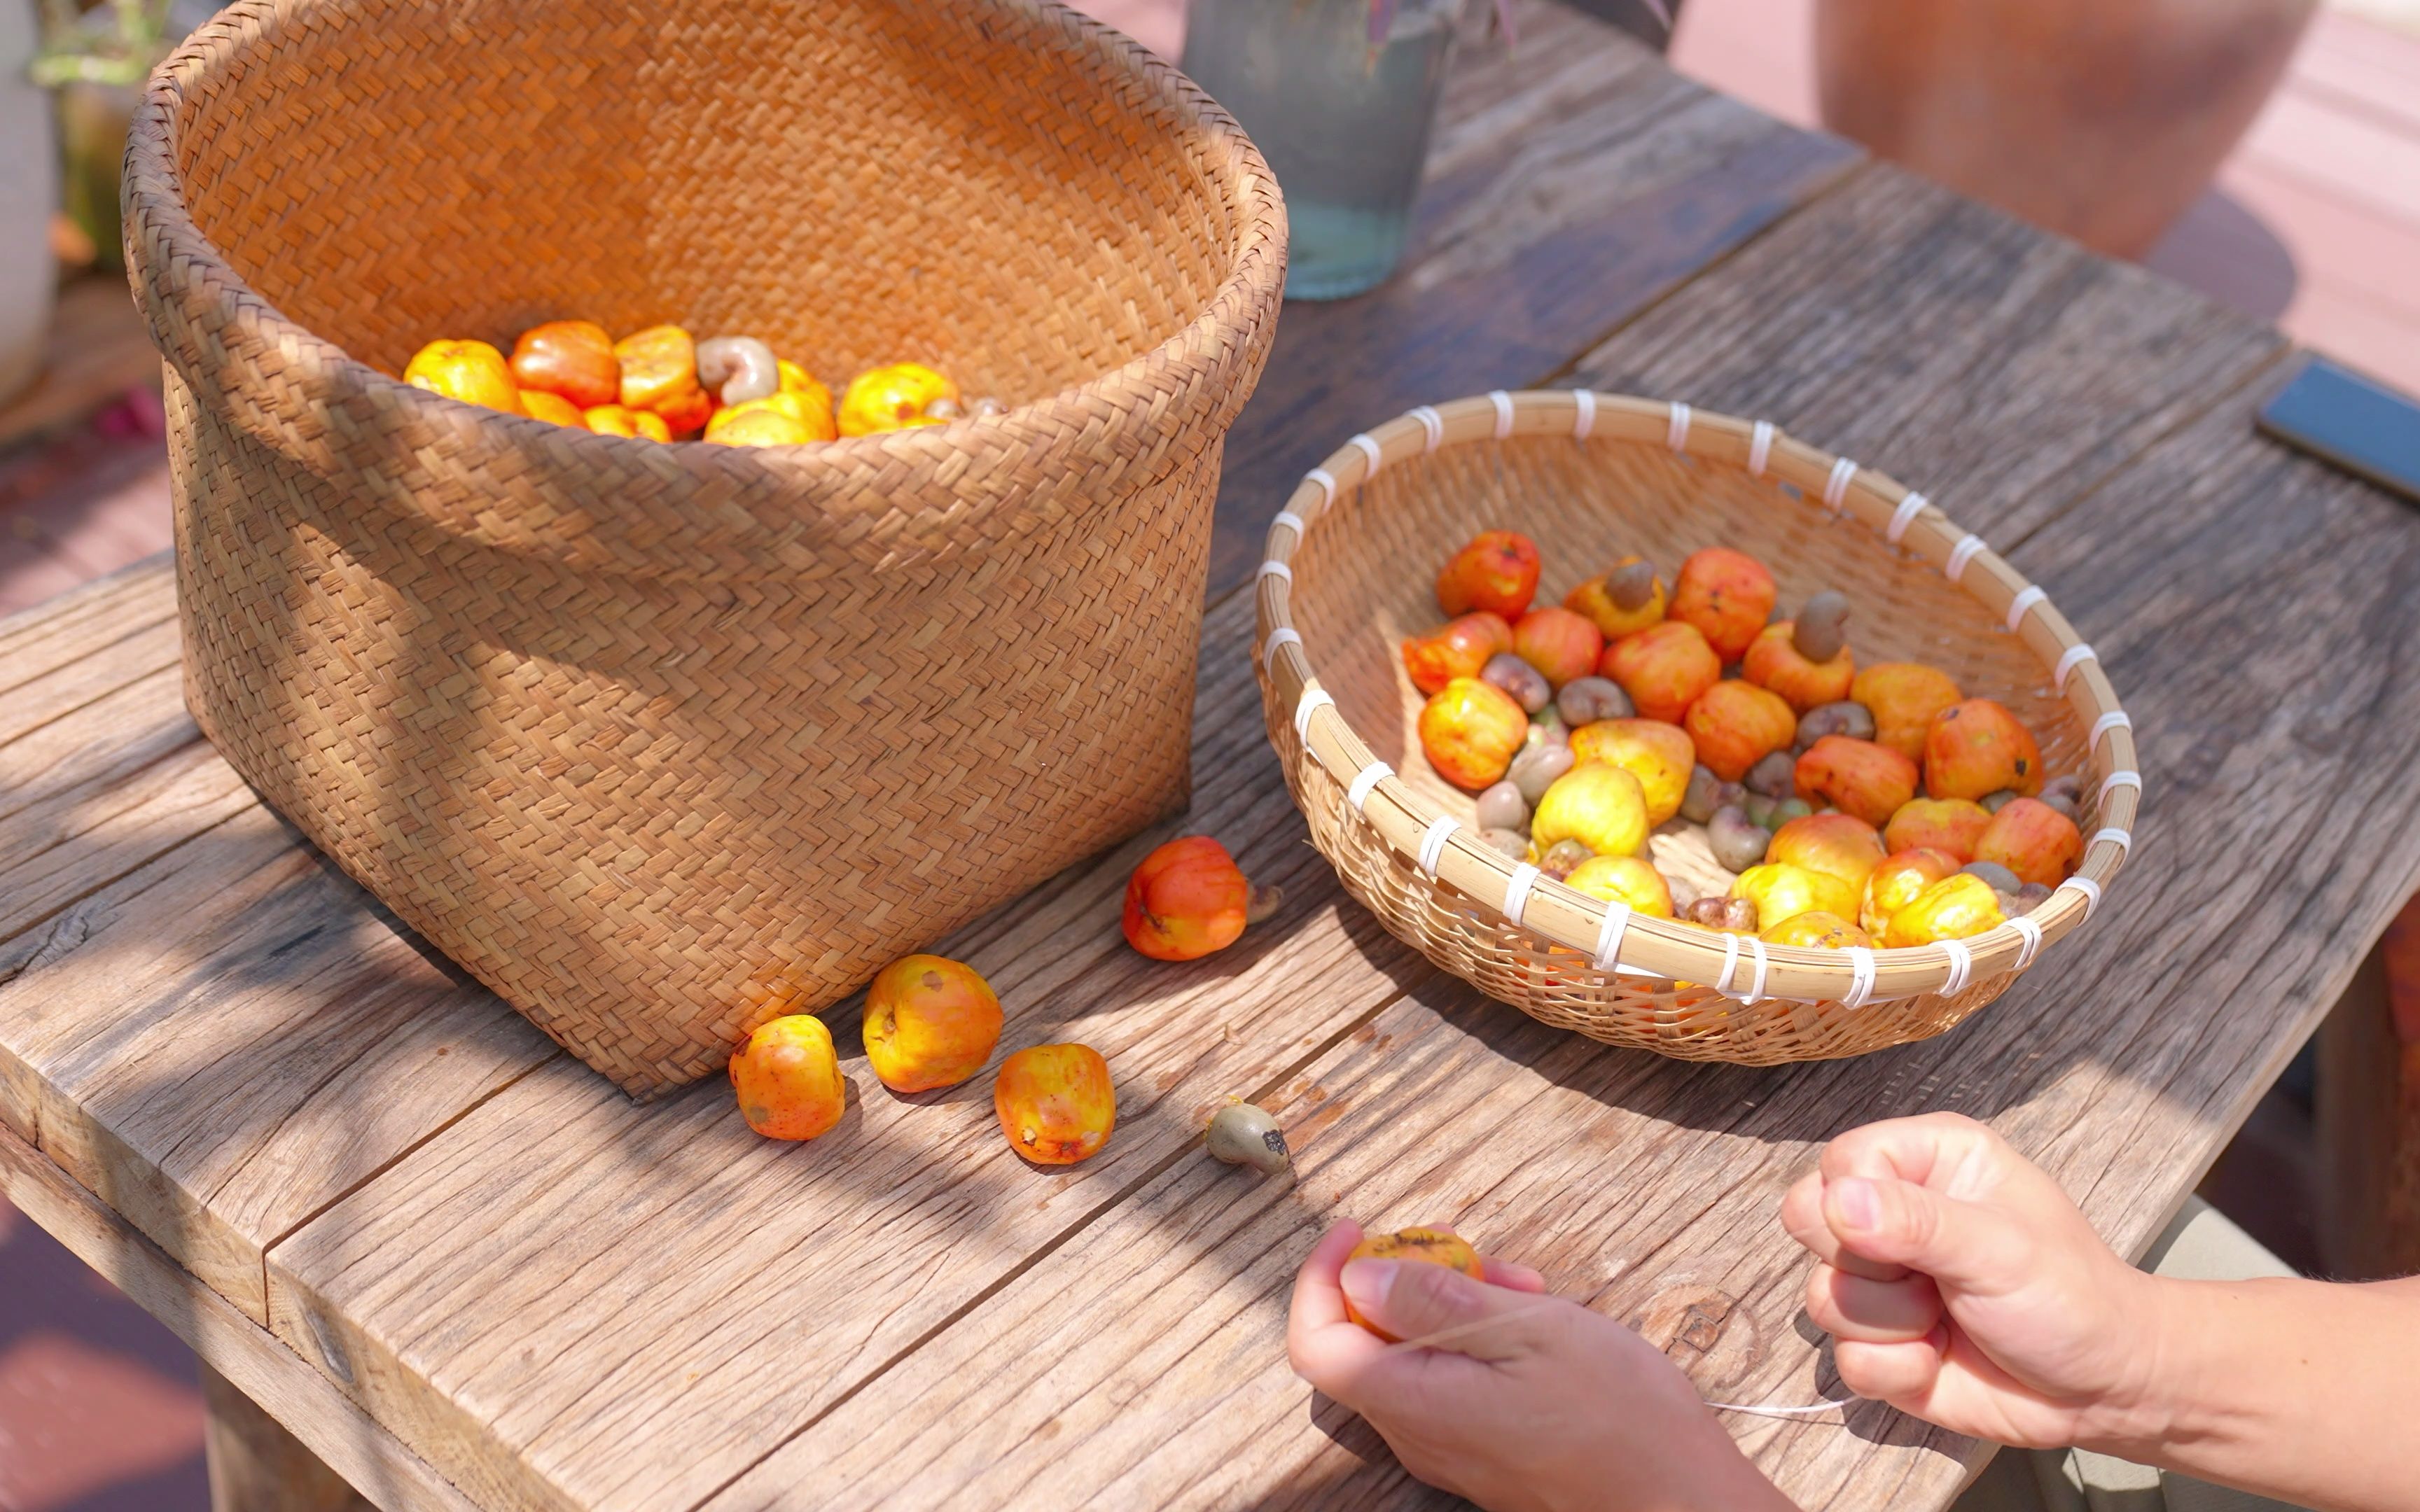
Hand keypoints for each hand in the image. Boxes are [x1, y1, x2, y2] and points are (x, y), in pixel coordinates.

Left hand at [1288, 1221, 1794, 1511]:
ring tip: (1518, 1282)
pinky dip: (1476, 1340)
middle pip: (1367, 1343)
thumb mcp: (1530, 1328)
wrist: (1682, 1499)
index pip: (1318, 1343)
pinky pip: (1452, 1383)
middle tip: (1460, 1243)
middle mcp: (1420, 1436)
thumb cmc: (1620, 1417)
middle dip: (1403, 1277)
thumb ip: (1435, 1301)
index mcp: (1416, 1404)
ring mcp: (1452, 1450)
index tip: (1357, 1230)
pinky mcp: (1485, 1453)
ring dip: (1450, 1303)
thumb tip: (1361, 1276)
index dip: (1322, 1278)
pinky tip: (1531, 1318)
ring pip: (1415, 1357)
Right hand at [1780, 1112, 2166, 1449]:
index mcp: (1928, 1161)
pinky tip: (1938, 1360)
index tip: (1918, 1238)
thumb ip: (1917, 1221)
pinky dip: (1895, 1371)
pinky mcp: (1879, 1343)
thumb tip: (1836, 1202)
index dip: (1858, 1203)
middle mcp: (1894, 1213)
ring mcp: (1882, 1281)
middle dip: (1865, 1268)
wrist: (2104, 1389)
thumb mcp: (2000, 1249)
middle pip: (1809, 1222)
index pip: (1841, 1163)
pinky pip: (1845, 1359)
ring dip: (1889, 1326)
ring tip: (1946, 1321)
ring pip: (1823, 1298)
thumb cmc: (2070, 1296)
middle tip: (1930, 1279)